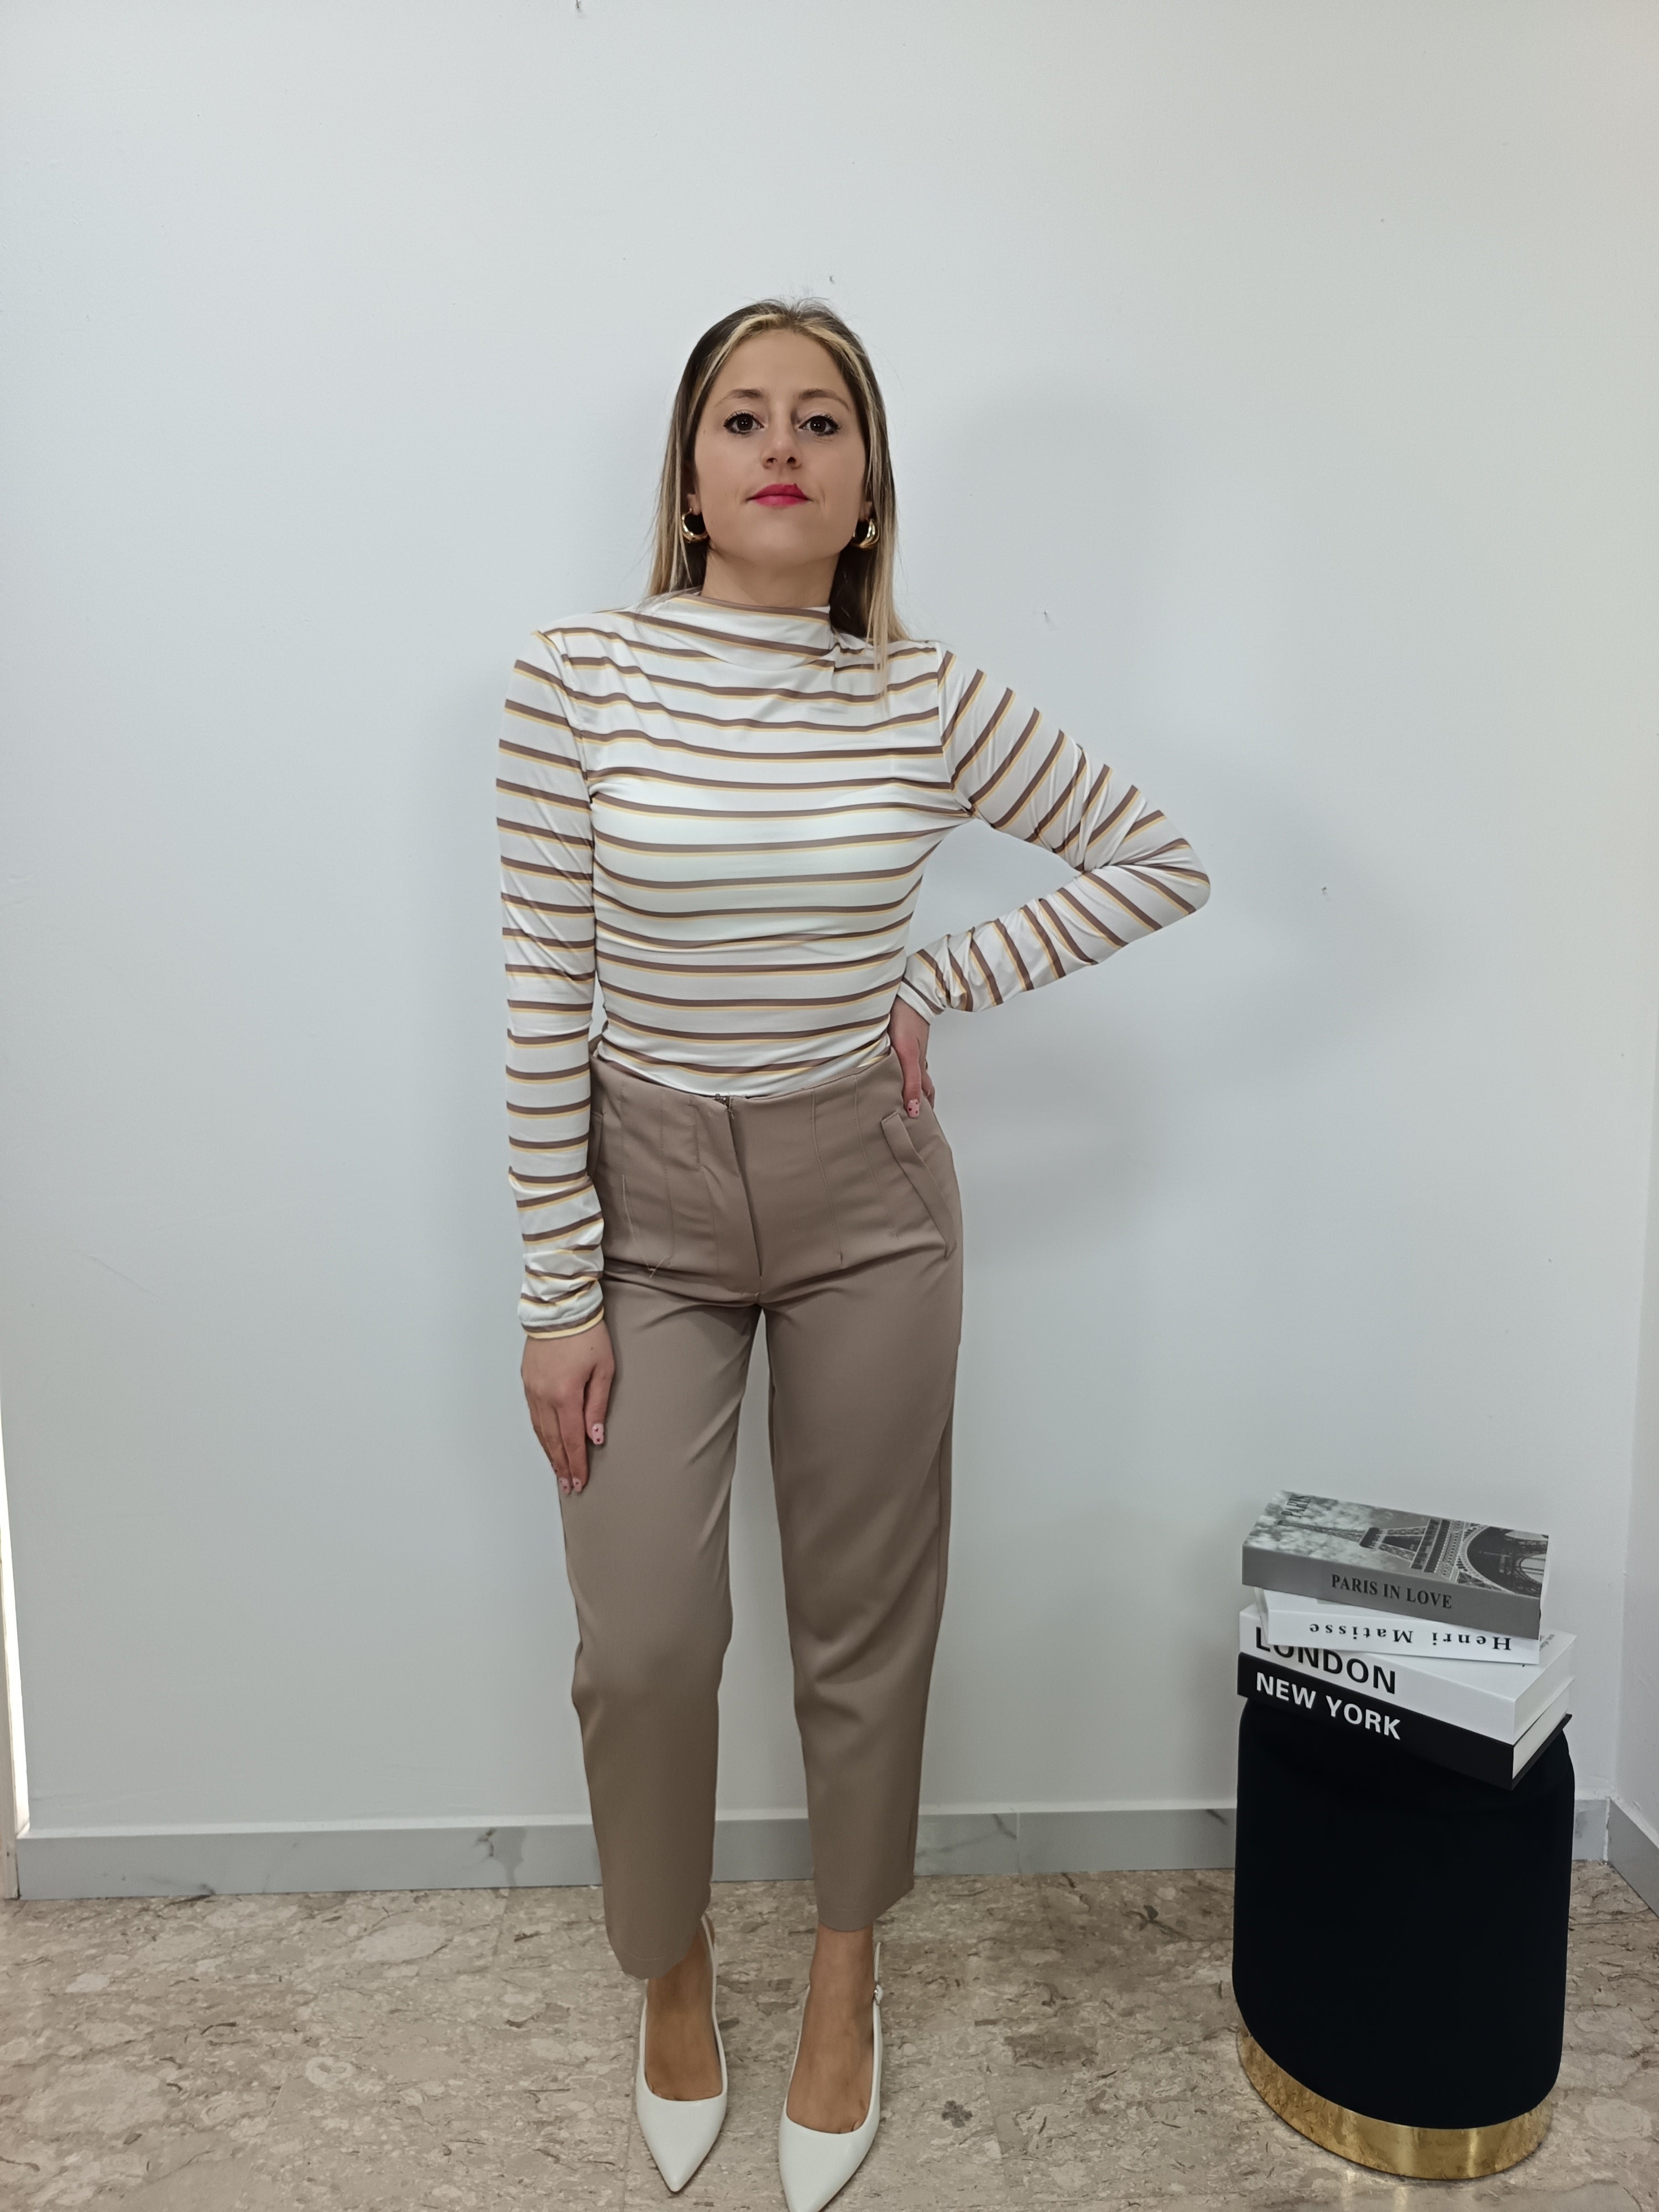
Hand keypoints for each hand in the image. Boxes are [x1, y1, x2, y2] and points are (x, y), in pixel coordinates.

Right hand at [522, 1322, 614, 1496]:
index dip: (576, 1463)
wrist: (560, 1308)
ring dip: (550, 1453)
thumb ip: (598, 1405)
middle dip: (562, 1465)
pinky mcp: (527, 1381)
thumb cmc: (586, 1334)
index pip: (572, 1439)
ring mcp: (532, 1389)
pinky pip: (533, 1415)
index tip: (580, 1481)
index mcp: (565, 1395)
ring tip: (558, 1471)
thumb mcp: (604, 1370)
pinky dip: (540, 1433)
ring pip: (540, 1430)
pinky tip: (546, 1442)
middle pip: (553, 1440)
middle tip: (569, 1485)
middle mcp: (544, 1396)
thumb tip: (595, 1436)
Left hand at [888, 997, 933, 1115]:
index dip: (923, 1108)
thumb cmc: (908, 1020)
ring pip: (909, 1072)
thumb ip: (910, 1081)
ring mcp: (909, 1048)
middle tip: (907, 1113)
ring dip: (905, 1084)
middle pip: (918, 1085)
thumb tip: (913, 1108)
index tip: (918, 1123)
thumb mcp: (907, 1055)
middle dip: (915, 1099)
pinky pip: (901, 1059)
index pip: (924, 1094)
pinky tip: (889, 1068)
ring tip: (896, 1096)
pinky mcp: (902, 1038)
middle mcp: (915, 1059)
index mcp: (917, 1067)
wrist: (909, 992)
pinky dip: (897, 1068)